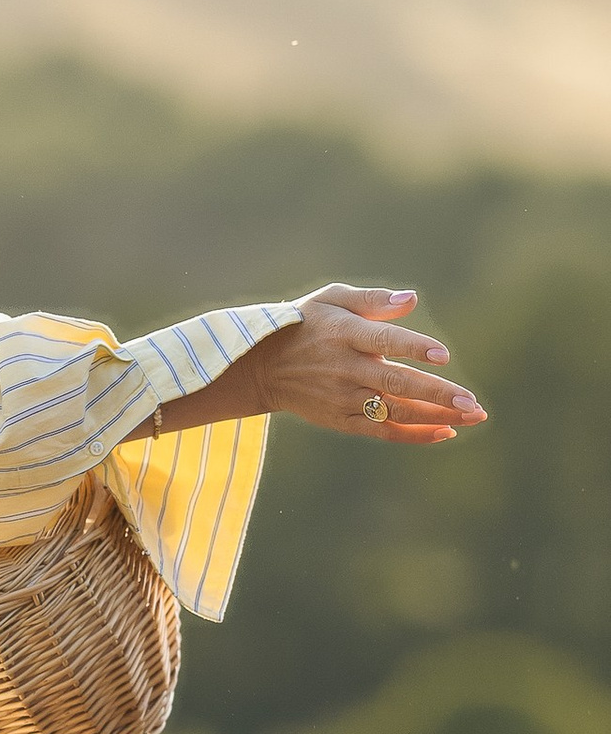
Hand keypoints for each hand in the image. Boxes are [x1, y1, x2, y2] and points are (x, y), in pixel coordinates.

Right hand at [165, 285, 486, 443]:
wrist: (260, 367)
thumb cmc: (306, 324)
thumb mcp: (330, 298)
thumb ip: (372, 300)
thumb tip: (412, 299)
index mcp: (344, 333)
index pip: (384, 341)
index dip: (413, 349)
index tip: (443, 356)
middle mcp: (345, 368)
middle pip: (396, 383)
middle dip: (436, 394)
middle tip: (472, 402)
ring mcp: (342, 398)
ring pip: (395, 411)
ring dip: (435, 416)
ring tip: (473, 416)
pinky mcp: (340, 419)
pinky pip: (382, 431)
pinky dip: (414, 435)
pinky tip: (446, 432)